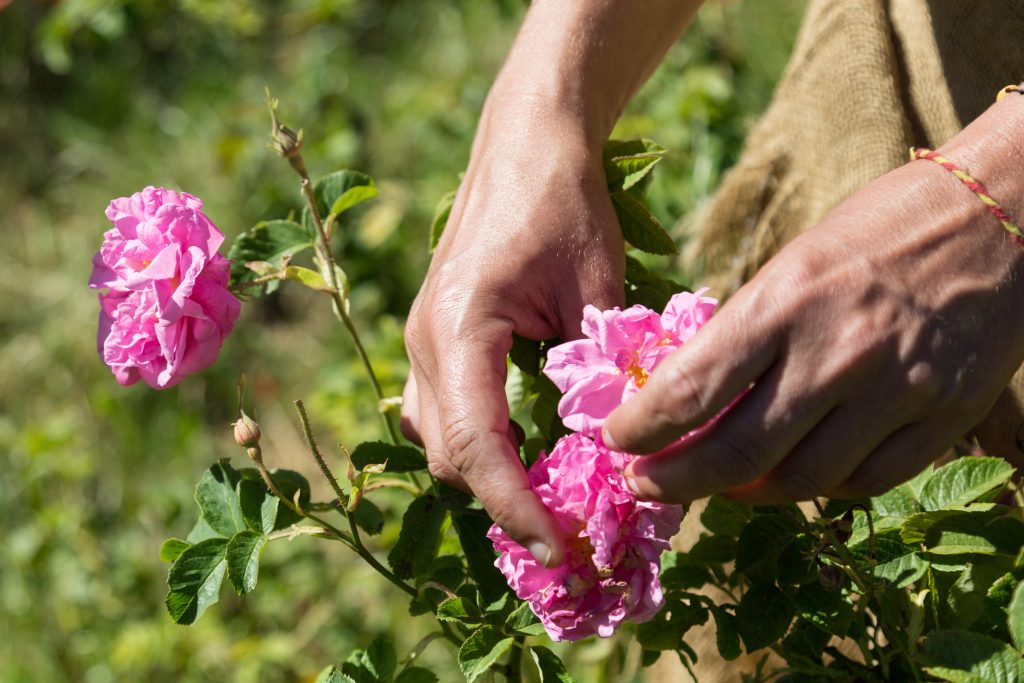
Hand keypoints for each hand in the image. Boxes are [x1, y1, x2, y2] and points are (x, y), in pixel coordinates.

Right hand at [402, 103, 623, 564]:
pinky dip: (479, 445)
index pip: (477, 446)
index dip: (516, 507)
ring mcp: (423, 339)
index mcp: (458, 329)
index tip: (560, 549)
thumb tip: (620, 450)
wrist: (527, 143)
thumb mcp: (597, 287)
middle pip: (451, 455)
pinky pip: (442, 412)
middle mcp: (425, 342)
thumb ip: (601, 372)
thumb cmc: (565, 201)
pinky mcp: (437, 336)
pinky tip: (525, 450)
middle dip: (506, 501)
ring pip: (440, 440)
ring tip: (550, 501)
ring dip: (490, 476)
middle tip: (571, 534)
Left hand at [603, 158, 1023, 503]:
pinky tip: (792, 475)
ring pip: (799, 483)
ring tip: (715, 484)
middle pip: (735, 456)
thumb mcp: (793, 264)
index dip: (639, 430)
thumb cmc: (880, 228)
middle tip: (646, 485)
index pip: (689, 391)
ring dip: (743, 494)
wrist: (1002, 214)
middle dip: (674, 481)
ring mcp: (896, 393)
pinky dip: (818, 489)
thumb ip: (745, 333)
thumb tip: (687, 394)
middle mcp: (836, 355)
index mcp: (784, 302)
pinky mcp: (945, 418)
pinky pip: (865, 483)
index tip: (615, 440)